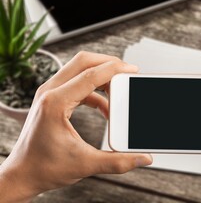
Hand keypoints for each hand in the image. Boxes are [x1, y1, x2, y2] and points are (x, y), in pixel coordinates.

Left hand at [0, 52, 152, 202]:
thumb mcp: (85, 164)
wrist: (22, 175)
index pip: (90, 75)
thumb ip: (117, 161)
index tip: (132, 70)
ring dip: (101, 75)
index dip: (115, 69)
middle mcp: (49, 92)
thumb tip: (142, 158)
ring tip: (119, 90)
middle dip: (109, 64)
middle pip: (83, 62)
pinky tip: (105, 108)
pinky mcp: (52, 99)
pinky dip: (94, 90)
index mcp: (55, 103)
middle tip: (127, 74)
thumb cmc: (43, 168)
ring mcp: (49, 94)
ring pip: (79, 70)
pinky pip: (77, 83)